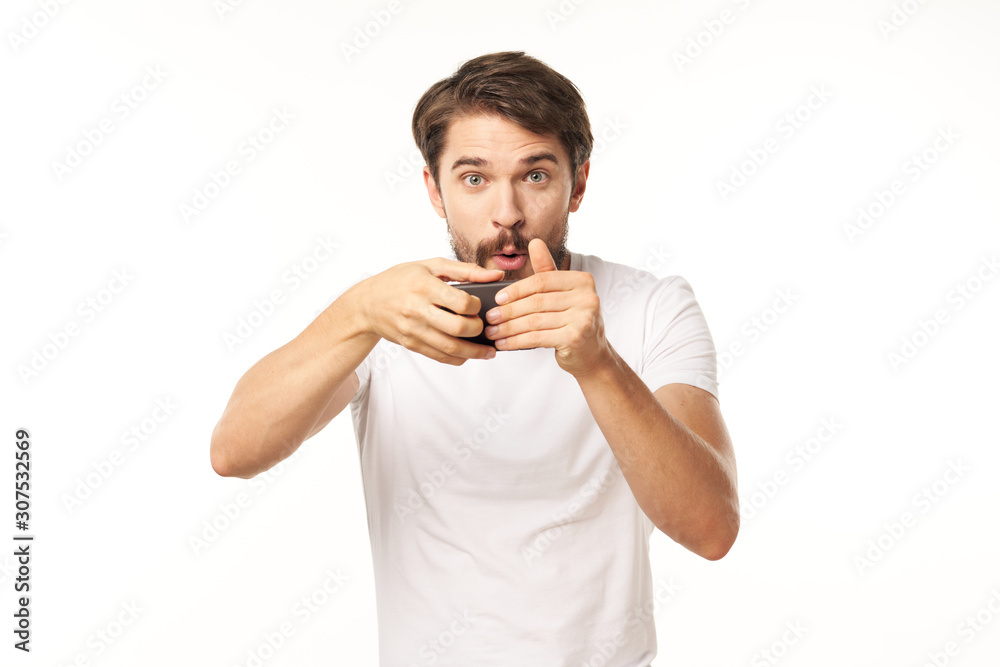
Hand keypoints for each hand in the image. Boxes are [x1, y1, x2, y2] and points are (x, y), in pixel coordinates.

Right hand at [352, 258, 503, 364]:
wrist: (366, 303)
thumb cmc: (400, 280)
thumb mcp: (430, 266)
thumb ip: (465, 270)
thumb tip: (496, 275)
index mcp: (425, 286)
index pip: (461, 302)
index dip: (476, 306)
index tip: (478, 305)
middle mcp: (417, 309)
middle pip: (457, 328)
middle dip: (478, 330)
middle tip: (484, 327)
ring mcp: (413, 329)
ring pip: (450, 347)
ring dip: (474, 352)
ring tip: (488, 351)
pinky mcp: (411, 343)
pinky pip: (438, 356)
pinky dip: (456, 358)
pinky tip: (468, 355)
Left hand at [483, 238, 610, 376]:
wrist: (591, 355)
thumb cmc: (573, 321)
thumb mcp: (562, 293)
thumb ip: (548, 270)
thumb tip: (536, 242)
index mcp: (582, 280)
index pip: (542, 281)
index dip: (517, 289)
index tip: (498, 298)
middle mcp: (587, 297)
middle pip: (537, 302)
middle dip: (509, 311)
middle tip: (490, 317)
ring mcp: (583, 318)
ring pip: (534, 321)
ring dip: (509, 327)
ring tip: (493, 331)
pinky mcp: (575, 338)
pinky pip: (537, 337)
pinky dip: (517, 341)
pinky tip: (504, 343)